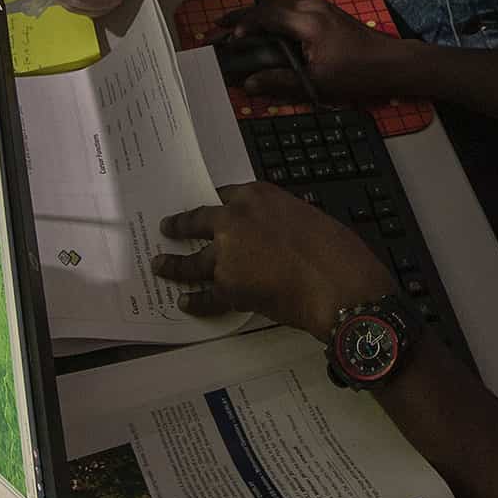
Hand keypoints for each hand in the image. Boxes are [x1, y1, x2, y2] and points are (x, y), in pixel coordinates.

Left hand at [151, 183, 394, 337]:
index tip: (206, 207)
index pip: (224, 195)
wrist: (337, 284)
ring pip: (191, 262)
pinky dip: (195, 301)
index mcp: (256, 196)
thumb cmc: (335, 249)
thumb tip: (270, 236)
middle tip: (166, 228)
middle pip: (196, 222)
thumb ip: (278, 221)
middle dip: (179, 226)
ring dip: (173, 265)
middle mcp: (233, 220)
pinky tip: (186, 302)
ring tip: (160, 265)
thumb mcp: (305, 217)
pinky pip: (205, 296)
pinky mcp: (227, 288)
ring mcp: (226, 256)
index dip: (215, 205)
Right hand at [218, 0, 413, 100]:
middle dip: (244, 15)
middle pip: (270, 4)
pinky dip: (275, 14)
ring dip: (259, 13)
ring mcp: (321, 8)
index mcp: (307, 21)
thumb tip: (250, 83)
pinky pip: (293, 7)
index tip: (229, 39)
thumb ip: (280, 81)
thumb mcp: (316, 81)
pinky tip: (269, 27)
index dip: (244, 26)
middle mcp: (312, 7)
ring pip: (281, 3)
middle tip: (220, 25)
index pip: (266, 15)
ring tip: (239, 25)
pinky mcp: (328, 13)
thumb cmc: (357, 72)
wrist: (391, 63)